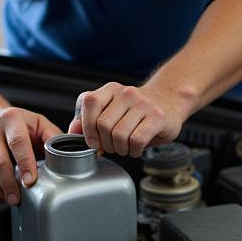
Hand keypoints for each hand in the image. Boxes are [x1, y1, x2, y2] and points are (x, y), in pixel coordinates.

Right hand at [0, 105, 62, 204]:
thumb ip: (53, 136)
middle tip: (20, 198)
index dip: (25, 163)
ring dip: (1, 190)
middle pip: (0, 162)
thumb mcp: (38, 122)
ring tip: (13, 200)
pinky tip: (3, 195)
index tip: (30, 181)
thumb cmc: (18, 123)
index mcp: (12, 119)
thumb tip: (69, 152)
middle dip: (11, 184)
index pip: (18, 143)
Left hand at [68, 82, 185, 157]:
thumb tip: (72, 132)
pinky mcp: (157, 117)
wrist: (169, 102)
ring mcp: (143, 104)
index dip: (87, 126)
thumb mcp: (112, 111)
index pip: (90, 102)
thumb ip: (89, 120)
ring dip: (120, 149)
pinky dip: (133, 151)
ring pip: (119, 135)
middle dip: (105, 143)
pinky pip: (137, 140)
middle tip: (112, 147)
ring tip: (125, 148)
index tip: (92, 141)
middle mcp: (127, 93)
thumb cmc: (136, 111)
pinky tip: (136, 149)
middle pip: (103, 124)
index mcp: (111, 89)